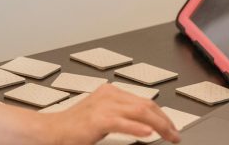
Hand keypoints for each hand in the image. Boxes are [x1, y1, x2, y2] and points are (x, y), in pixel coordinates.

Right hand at [42, 83, 180, 143]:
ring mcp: (104, 106)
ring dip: (159, 125)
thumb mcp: (102, 114)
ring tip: (169, 135)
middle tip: (175, 135)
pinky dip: (137, 128)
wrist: (53, 130)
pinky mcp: (98, 119)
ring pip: (140, 112)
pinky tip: (148, 133)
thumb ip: (121, 114)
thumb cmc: (74, 126)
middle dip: (165, 121)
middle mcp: (109, 95)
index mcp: (111, 92)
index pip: (144, 101)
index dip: (161, 115)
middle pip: (146, 105)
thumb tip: (145, 123)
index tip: (171, 127)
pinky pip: (123, 123)